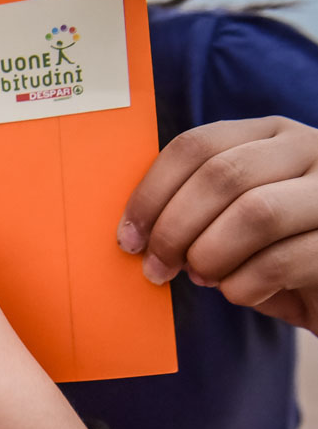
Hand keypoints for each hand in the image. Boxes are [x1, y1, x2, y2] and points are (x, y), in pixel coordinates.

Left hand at [118, 116, 317, 331]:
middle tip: (157, 269)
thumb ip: (193, 207)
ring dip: (210, 256)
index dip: (151, 194)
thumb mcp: (230, 217)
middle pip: (222, 176)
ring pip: (256, 213)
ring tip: (202, 277)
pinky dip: (243, 286)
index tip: (128, 239)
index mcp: (269, 136)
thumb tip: (134, 232)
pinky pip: (281, 262)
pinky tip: (241, 293)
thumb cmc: (272, 254)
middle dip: (174, 230)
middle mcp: (309, 149)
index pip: (196, 145)